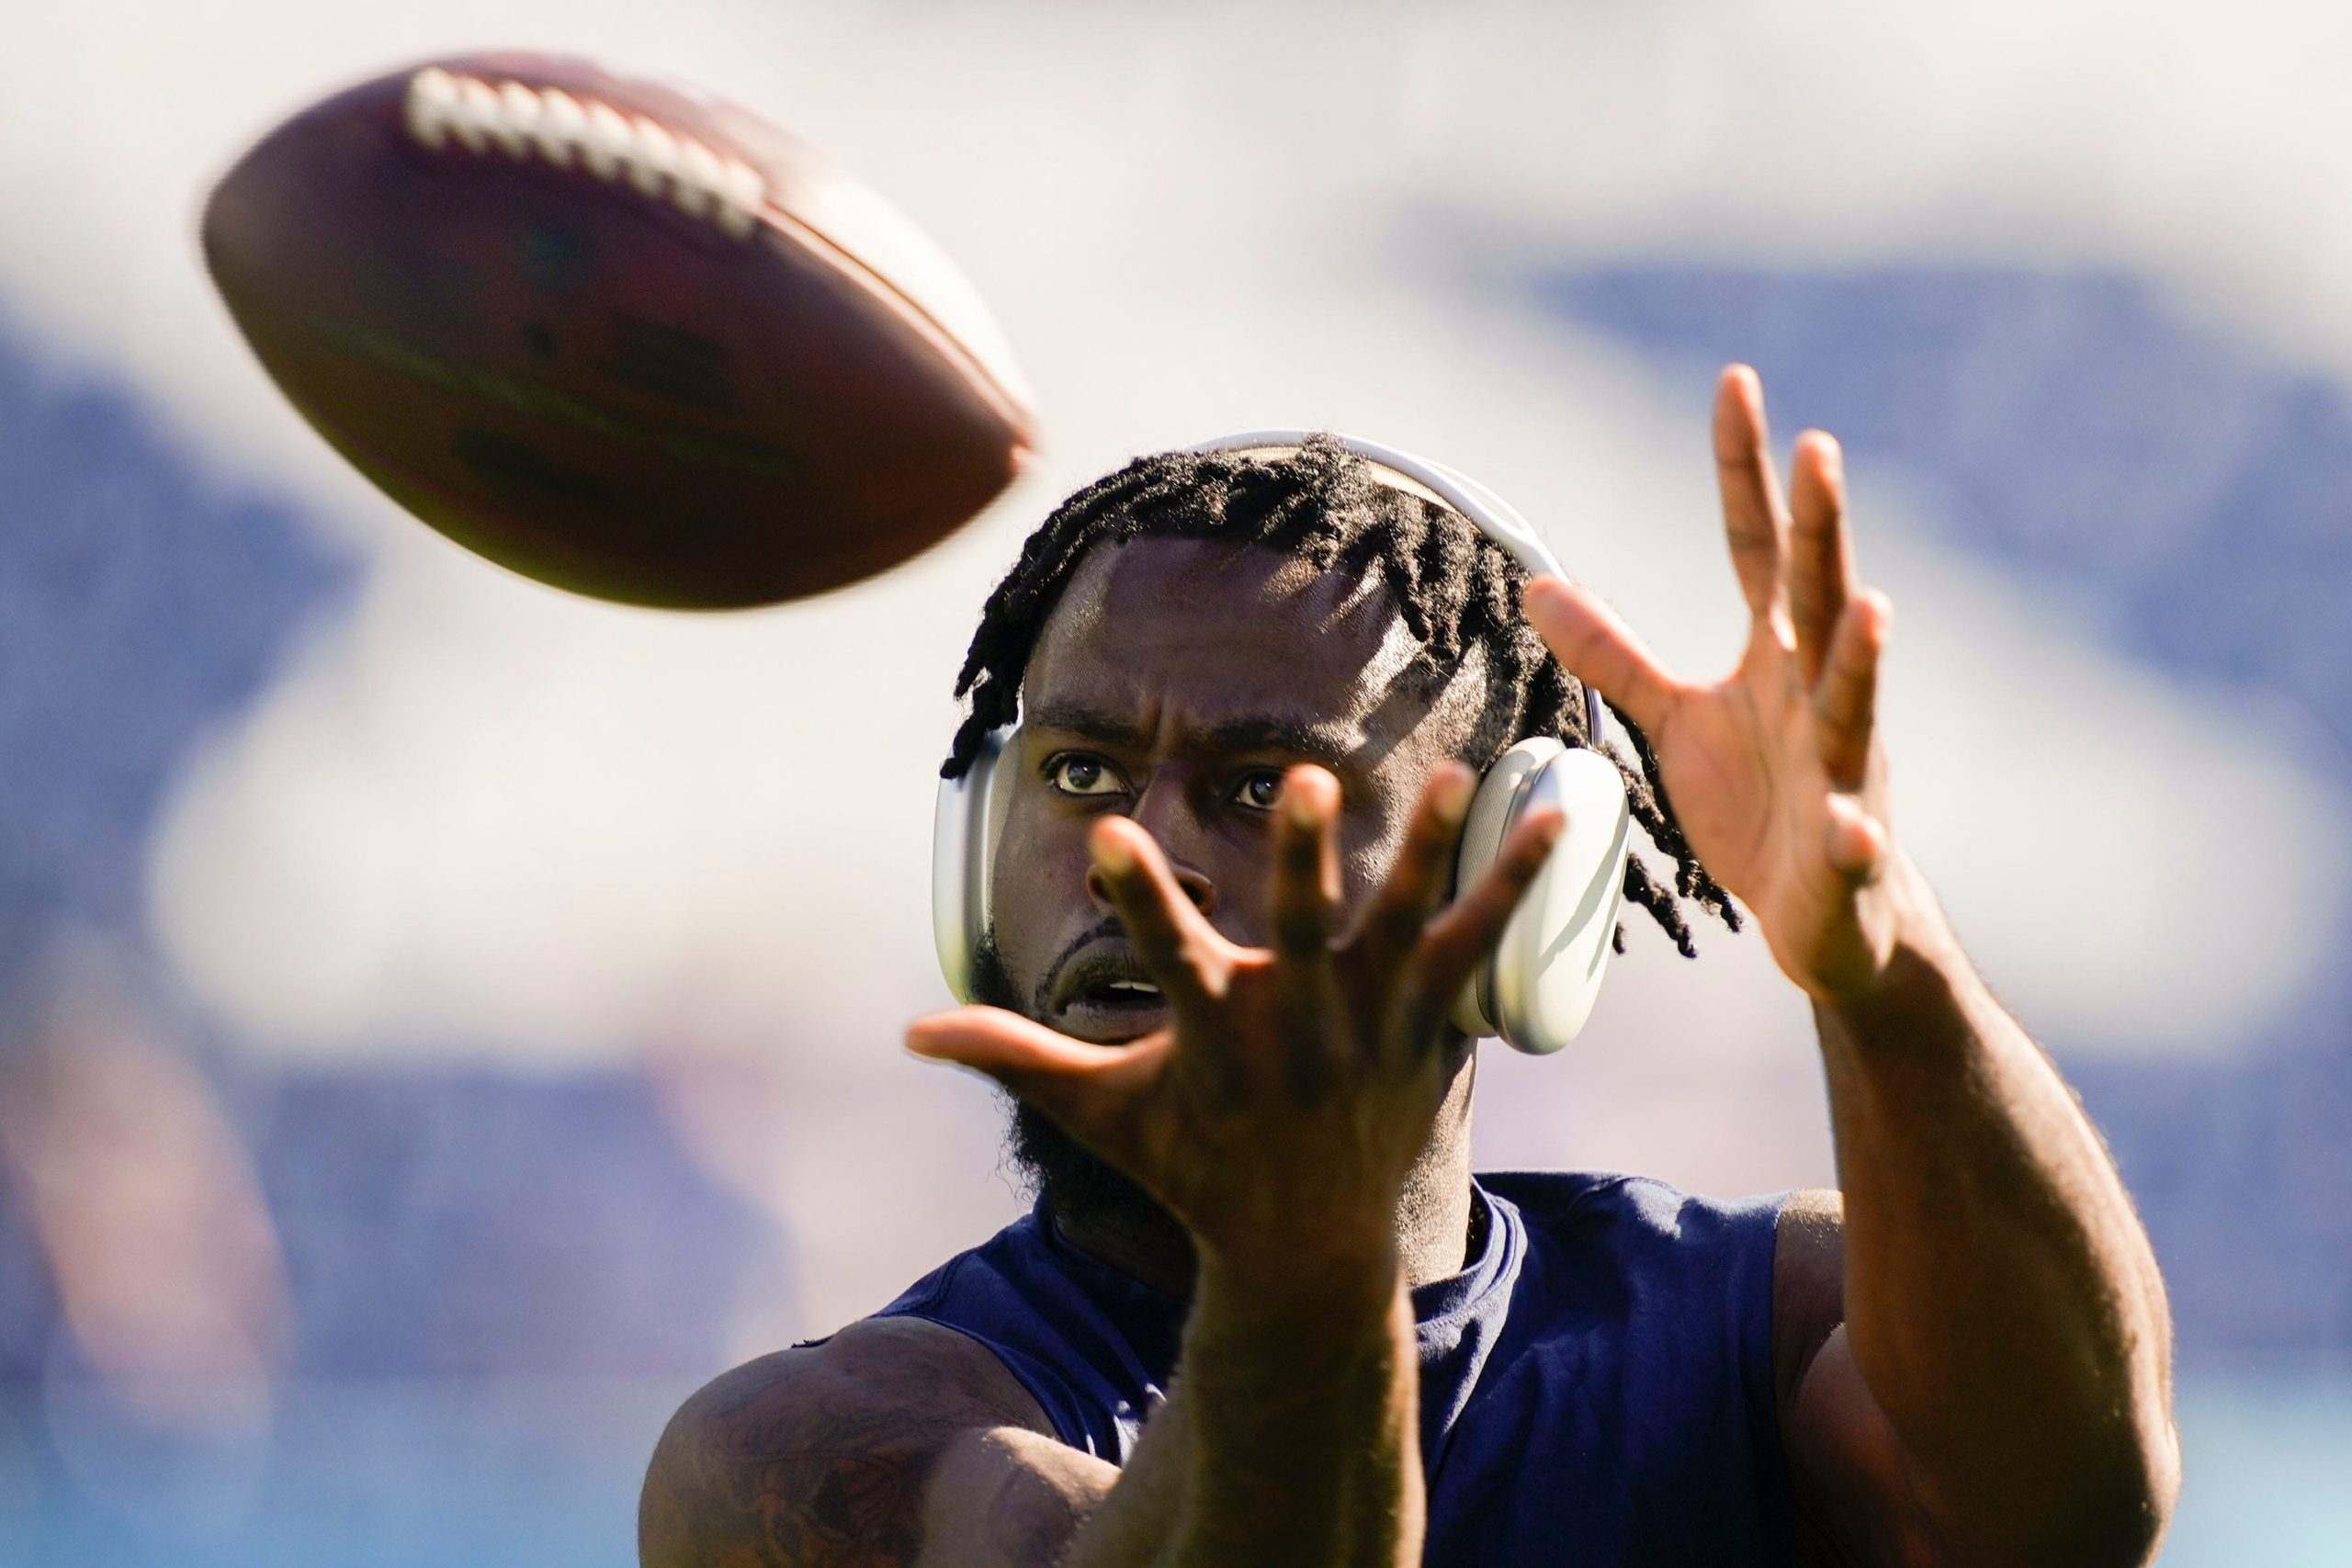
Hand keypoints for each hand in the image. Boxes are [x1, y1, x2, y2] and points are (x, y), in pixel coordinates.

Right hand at [908, 764, 1561, 1286]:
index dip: (1137, 895)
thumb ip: (1012, 1057)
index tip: (1106, 831)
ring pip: (1407, 928)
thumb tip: (909, 1028)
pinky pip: (1481, 950)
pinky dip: (1517, 889)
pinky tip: (1559, 824)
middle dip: (1303, 857)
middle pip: (1304, 930)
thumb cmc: (1191, 1165)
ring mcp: (1374, 1025)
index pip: (1166, 954)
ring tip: (1453, 776)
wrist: (1306, 1248)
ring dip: (1430, 853)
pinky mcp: (1427, 1026)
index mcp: (1216, 1035)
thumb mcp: (1100, 1114)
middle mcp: (1300, 1025)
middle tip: (1306, 781)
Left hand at [1525, 365, 1913, 1002]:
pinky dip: (1853, 834)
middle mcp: (1818, 697)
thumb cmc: (1761, 807)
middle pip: (1819, 597)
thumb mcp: (1677, 721)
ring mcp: (1843, 771)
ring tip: (1874, 606)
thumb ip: (1616, 652)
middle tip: (1820, 448)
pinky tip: (1854, 829)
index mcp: (1777, 657)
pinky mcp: (1847, 853)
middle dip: (1822, 526)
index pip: (1757, 547)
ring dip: (1863, 659)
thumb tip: (1537, 585)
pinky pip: (1852, 842)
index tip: (1735, 383)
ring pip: (1854, 705)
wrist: (1832, 920)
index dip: (1744, 471)